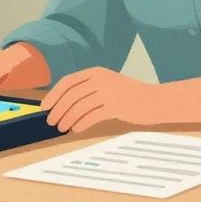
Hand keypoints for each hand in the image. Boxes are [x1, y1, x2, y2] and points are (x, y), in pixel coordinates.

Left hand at [42, 67, 162, 133]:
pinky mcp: (116, 106)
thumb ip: (89, 89)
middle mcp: (101, 79)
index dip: (54, 94)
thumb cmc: (130, 96)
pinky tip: (76, 129)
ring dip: (67, 119)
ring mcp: (109, 92)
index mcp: (96, 72)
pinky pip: (92, 116)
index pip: (68, 81)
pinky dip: (81, 124)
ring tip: (62, 128)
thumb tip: (62, 104)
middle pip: (71, 95)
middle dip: (58, 110)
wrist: (155, 101)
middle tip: (51, 122)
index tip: (45, 106)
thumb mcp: (108, 84)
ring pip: (79, 107)